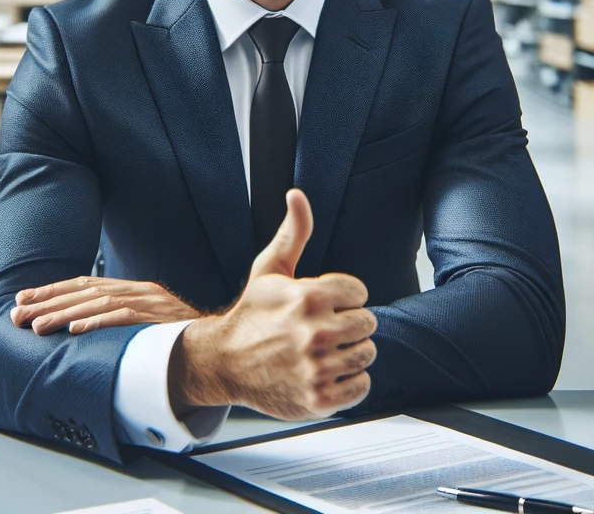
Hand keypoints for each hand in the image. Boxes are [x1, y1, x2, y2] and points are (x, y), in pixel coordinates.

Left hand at [10, 277, 201, 335]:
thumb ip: (123, 319)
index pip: (86, 284)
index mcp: (135, 289)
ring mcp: (149, 303)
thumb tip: (85, 326)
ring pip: (97, 303)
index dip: (52, 291)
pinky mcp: (157, 319)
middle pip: (85, 291)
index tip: (24, 298)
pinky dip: (96, 323)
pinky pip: (122, 318)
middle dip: (47, 302)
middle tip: (17, 313)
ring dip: (63, 315)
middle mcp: (140, 291)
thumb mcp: (149, 322)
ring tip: (37, 326)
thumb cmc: (182, 338)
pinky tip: (74, 330)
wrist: (219, 343)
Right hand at [171, 189, 376, 420]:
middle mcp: (314, 333)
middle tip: (324, 326)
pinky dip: (350, 380)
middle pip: (368, 323)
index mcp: (308, 297)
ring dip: (350, 351)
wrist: (225, 362)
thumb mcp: (270, 268)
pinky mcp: (318, 399)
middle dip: (349, 322)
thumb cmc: (252, 313)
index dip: (343, 295)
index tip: (324, 302)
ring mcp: (317, 369)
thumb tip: (297, 194)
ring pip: (367, 354)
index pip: (360, 292)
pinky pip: (361, 386)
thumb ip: (294, 231)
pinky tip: (327, 370)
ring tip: (324, 349)